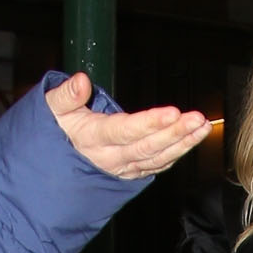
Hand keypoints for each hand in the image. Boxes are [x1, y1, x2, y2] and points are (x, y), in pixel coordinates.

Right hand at [45, 72, 211, 178]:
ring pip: (158, 159)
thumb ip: (66, 95)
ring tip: (202, 126)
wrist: (52, 170)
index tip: (172, 112)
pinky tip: (193, 138)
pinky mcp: (133, 173)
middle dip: (175, 133)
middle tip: (197, 118)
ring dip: (183, 143)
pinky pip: (158, 165)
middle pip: (148, 148)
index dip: (149, 123)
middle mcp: (111, 158)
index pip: (125, 131)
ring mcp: (124, 169)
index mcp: (92, 139)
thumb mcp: (50, 110)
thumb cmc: (55, 131)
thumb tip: (80, 80)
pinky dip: (178, 153)